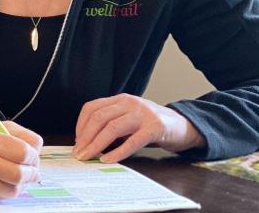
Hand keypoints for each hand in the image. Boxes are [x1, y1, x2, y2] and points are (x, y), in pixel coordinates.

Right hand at [0, 121, 42, 200]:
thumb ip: (20, 134)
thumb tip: (38, 148)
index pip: (22, 152)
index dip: (33, 155)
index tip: (34, 155)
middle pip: (18, 174)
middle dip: (32, 172)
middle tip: (33, 168)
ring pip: (12, 189)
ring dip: (23, 183)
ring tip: (21, 174)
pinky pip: (1, 196)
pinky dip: (10, 190)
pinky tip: (8, 180)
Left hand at [73, 94, 204, 162]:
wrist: (181, 125)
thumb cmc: (150, 124)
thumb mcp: (129, 118)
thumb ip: (112, 123)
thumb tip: (87, 141)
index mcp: (121, 99)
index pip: (93, 107)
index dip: (81, 124)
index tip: (77, 140)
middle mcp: (130, 103)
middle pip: (100, 117)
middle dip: (86, 136)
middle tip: (79, 153)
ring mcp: (142, 114)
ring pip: (113, 127)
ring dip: (97, 144)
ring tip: (89, 157)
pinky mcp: (154, 128)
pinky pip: (132, 141)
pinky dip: (117, 152)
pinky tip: (108, 160)